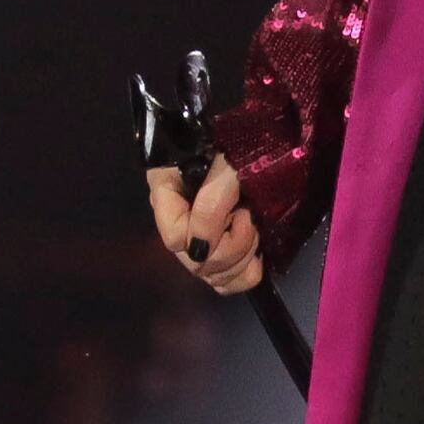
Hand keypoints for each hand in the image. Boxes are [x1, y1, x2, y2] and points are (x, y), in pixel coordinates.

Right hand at [146, 155, 261, 297]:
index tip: (238, 211)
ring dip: (242, 258)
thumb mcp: (224, 166)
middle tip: (249, 217)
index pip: (175, 238)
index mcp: (166, 197)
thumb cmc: (233, 145)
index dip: (207, 233)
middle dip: (232, 247)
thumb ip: (211, 203)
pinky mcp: (220, 253)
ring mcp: (198, 243)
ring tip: (253, 227)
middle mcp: (177, 225)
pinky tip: (256, 257)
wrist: (251, 139)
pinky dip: (246, 274)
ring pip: (212, 278)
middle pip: (195, 264)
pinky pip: (226, 284)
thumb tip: (200, 248)